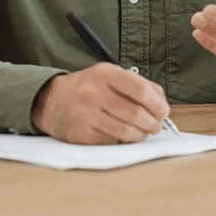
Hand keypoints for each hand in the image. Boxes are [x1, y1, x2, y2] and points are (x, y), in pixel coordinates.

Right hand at [31, 63, 170, 143]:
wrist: (52, 100)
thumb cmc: (88, 88)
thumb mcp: (111, 76)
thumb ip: (139, 85)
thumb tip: (162, 104)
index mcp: (105, 74)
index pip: (141, 90)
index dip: (158, 105)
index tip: (163, 112)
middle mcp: (94, 93)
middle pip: (136, 114)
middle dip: (153, 124)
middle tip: (156, 126)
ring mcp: (85, 115)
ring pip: (126, 132)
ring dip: (140, 135)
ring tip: (142, 132)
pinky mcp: (80, 134)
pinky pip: (111, 142)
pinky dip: (122, 141)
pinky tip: (121, 134)